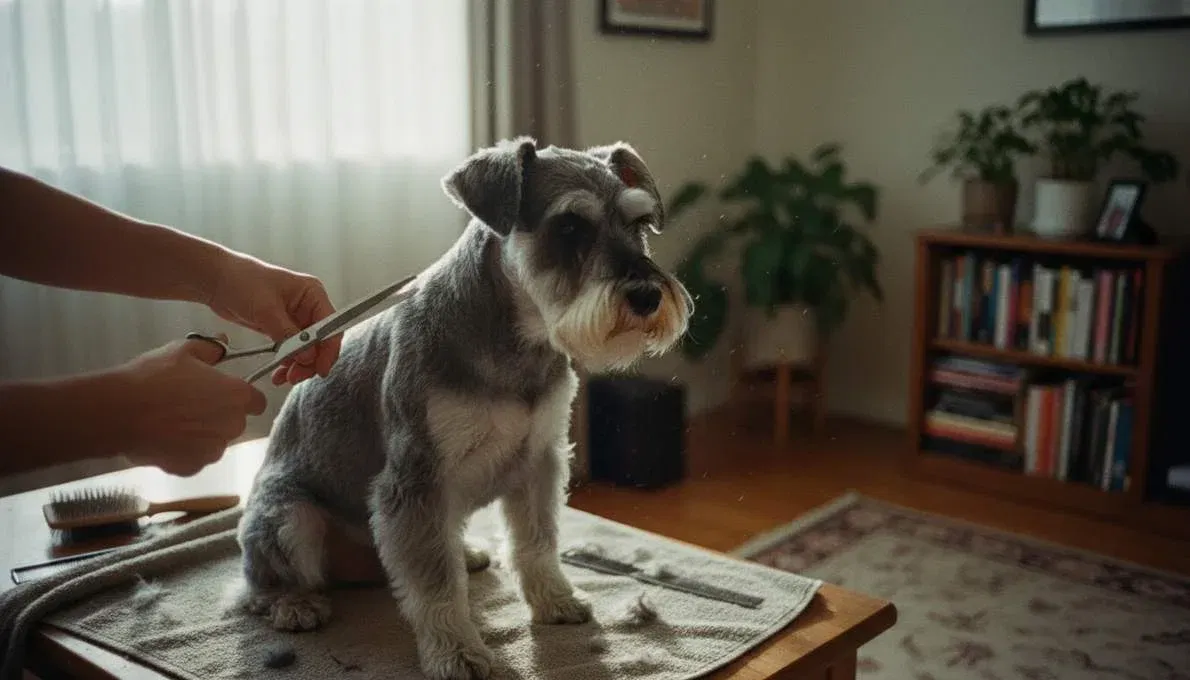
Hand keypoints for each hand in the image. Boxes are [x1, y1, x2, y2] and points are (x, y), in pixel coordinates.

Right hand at [117, 336, 266, 475]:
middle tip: (190, 403)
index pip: (256, 401)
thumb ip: (211, 348)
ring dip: (202, 434)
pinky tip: (164, 436)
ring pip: (214, 441)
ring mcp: (212, 451)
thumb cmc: (153, 378)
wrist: (118, 412)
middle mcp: (231, 426)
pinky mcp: (191, 467)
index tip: (222, 392)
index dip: (241, 396)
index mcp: (236, 396)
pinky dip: (183, 450)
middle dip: (219, 414)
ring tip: (173, 420)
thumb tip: (223, 344)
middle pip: (235, 422)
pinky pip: (194, 458)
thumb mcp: (183, 351)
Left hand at [206, 252, 340, 384]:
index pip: (330, 326)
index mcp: (312, 294)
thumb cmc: (242, 281)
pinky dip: (286, 363)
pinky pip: (290, 351)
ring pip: (306, 350)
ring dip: (298, 366)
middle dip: (311, 361)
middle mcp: (308, 307)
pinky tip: (278, 374)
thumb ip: (289, 334)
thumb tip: (308, 357)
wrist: (216, 280)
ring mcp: (295, 319)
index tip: (320, 369)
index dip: (328, 349)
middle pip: (321, 341)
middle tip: (295, 377)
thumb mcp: (266, 309)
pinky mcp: (281, 329)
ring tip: (283, 378)